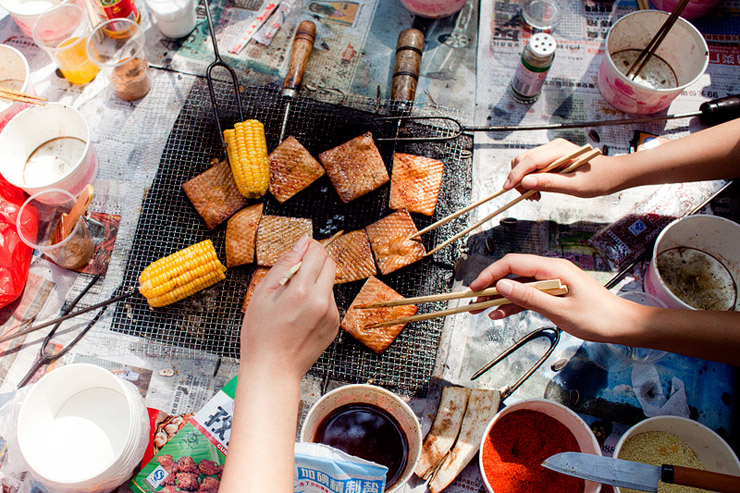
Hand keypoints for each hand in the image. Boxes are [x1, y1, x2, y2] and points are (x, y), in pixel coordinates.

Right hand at [241, 237, 338, 379]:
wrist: (273, 370)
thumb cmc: (261, 335)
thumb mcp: (262, 294)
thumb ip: (284, 264)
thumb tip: (302, 242)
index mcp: (302, 291)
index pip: (317, 253)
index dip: (308, 248)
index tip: (299, 252)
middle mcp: (321, 301)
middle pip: (330, 264)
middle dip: (315, 262)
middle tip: (294, 276)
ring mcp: (331, 314)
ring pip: (329, 283)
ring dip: (315, 283)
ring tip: (293, 302)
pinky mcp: (335, 325)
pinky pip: (329, 302)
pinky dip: (317, 301)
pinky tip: (300, 315)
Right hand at [470, 254, 642, 343]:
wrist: (623, 325)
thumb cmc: (599, 318)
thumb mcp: (560, 311)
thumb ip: (529, 297)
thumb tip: (502, 285)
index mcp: (553, 268)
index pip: (513, 263)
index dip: (491, 274)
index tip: (476, 287)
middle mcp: (551, 270)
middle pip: (513, 273)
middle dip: (491, 286)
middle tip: (472, 300)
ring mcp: (552, 282)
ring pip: (518, 286)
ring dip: (499, 297)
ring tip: (480, 310)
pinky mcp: (555, 293)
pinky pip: (529, 296)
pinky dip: (514, 304)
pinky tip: (499, 313)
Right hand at [503, 139, 615, 198]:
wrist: (613, 174)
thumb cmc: (599, 179)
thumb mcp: (575, 186)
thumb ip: (549, 183)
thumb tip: (526, 182)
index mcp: (559, 151)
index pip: (529, 161)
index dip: (515, 175)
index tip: (507, 189)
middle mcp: (553, 147)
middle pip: (523, 160)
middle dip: (518, 178)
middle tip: (528, 197)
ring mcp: (552, 151)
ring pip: (526, 163)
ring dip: (524, 180)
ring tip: (535, 195)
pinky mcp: (552, 156)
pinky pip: (534, 166)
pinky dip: (531, 178)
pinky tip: (539, 189)